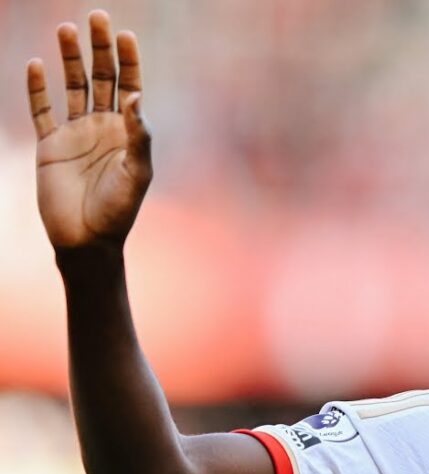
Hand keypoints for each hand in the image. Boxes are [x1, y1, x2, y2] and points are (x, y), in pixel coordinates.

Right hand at [27, 10, 151, 250]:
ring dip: (69, 58)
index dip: (129, 60)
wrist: (86, 239)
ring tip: (66, 28)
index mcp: (128, 131)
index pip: (130, 86)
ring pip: (72, 86)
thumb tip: (134, 96)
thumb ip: (137, 136)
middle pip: (101, 77)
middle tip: (97, 16)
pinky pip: (41, 109)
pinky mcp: (49, 144)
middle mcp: (102, 126)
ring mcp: (75, 133)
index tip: (126, 35)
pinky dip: (37, 88)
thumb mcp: (137, 173)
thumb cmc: (118, 210)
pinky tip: (35, 64)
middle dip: (100, 47)